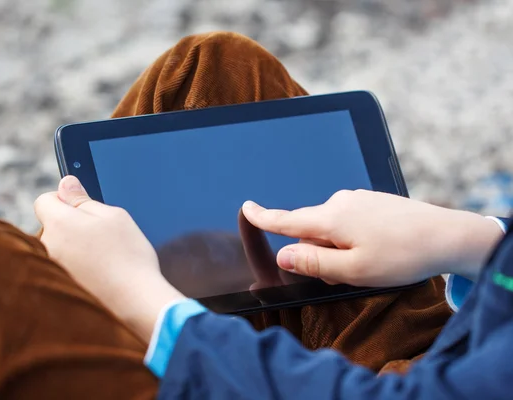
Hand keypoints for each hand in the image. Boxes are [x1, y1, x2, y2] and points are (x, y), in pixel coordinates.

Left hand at [34, 175, 184, 342]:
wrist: (136, 302)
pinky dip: (76, 268)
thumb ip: (83, 199)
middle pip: (50, 226)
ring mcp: (51, 270)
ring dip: (73, 248)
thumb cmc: (129, 257)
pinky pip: (62, 269)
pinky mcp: (58, 288)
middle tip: (101, 236)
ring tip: (102, 260)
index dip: (62, 199)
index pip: (43, 200)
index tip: (81, 207)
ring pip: (58, 248)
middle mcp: (47, 246)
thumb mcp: (113, 216)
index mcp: (59, 223)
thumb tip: (65, 184)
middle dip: (70, 226)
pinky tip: (98, 275)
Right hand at [242, 190, 503, 286]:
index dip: (263, 217)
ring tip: (368, 264)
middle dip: (318, 252)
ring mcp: (358, 199)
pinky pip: (349, 220)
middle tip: (345, 274)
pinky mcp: (372, 201)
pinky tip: (377, 249)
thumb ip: (313, 263)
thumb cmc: (401, 255)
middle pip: (311, 229)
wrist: (447, 235)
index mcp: (331, 219)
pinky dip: (352, 237)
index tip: (247, 208)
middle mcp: (340, 202)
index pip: (287, 220)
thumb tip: (283, 256)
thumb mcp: (353, 269)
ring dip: (338, 247)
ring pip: (332, 227)